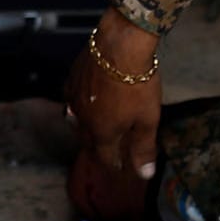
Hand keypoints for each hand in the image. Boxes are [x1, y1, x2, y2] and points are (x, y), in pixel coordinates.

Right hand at [67, 8, 163, 179]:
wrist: (119, 46)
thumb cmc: (138, 84)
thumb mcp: (147, 119)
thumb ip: (143, 148)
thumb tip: (145, 174)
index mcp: (102, 133)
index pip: (104, 157)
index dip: (113, 164)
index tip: (120, 167)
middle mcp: (83, 120)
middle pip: (88, 141)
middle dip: (98, 149)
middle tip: (107, 152)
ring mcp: (74, 99)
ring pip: (76, 122)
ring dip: (86, 130)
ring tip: (95, 131)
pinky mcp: (72, 80)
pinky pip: (71, 100)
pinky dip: (79, 108)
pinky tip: (84, 103)